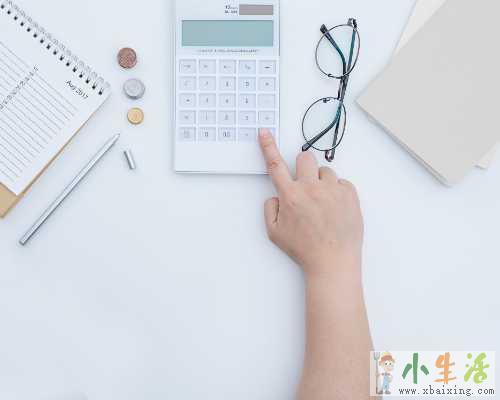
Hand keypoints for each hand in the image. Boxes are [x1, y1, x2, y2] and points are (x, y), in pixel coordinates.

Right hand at [259, 129, 363, 278]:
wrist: (333, 261)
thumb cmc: (304, 249)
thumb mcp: (275, 233)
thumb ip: (270, 209)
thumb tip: (276, 196)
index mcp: (290, 196)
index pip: (275, 165)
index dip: (268, 146)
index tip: (265, 133)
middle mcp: (311, 188)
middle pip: (305, 157)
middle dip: (303, 166)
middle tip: (306, 183)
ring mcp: (332, 190)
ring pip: (325, 170)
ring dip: (321, 181)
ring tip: (323, 203)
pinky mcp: (349, 194)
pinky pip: (342, 182)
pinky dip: (337, 191)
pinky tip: (335, 208)